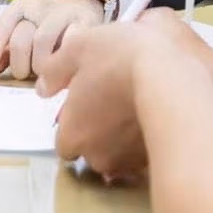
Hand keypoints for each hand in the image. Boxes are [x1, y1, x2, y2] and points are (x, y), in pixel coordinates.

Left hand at [0, 0, 104, 83]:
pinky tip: (64, 68)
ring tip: (47, 74)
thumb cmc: (49, 26)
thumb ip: (6, 53)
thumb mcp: (24, 33)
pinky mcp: (84, 22)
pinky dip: (63, 60)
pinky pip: (69, 45)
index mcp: (19, 8)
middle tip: (28, 76)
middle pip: (20, 41)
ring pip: (42, 42)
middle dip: (21, 66)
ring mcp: (62, 13)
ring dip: (42, 66)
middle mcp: (38, 7)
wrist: (84, 6)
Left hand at [38, 9, 212, 178]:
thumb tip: (43, 89)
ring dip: (123, 139)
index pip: (65, 143)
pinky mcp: (155, 160)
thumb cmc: (118, 59)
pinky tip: (155, 116)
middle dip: (99, 134)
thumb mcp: (78, 49)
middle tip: (114, 102)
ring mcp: (128, 163)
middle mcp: (97, 157)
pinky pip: (145, 153)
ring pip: (120, 154)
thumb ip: (55, 71)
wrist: (170, 77)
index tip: (89, 103)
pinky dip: (146, 140)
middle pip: (92, 150)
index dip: (75, 123)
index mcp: (72, 135)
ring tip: (137, 108)